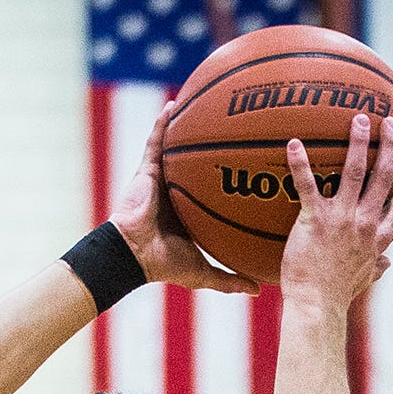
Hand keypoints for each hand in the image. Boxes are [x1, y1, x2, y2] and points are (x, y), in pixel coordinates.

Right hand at [112, 105, 258, 293]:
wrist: (134, 254)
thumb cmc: (165, 264)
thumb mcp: (204, 272)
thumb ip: (230, 279)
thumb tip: (258, 289)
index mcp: (191, 211)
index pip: (214, 191)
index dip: (230, 179)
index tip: (254, 168)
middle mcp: (178, 191)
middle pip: (201, 164)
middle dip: (216, 148)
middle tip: (240, 129)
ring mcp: (163, 179)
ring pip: (179, 148)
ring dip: (190, 127)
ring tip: (209, 105)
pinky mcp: (147, 170)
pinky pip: (155, 141)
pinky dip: (163, 123)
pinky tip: (175, 105)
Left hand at [279, 113, 392, 308]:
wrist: (316, 306)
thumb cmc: (336, 296)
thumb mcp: (364, 281)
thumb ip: (376, 268)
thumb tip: (387, 264)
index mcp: (379, 238)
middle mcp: (365, 224)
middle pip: (383, 177)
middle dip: (390, 146)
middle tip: (390, 122)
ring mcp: (341, 220)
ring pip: (354, 171)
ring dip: (358, 142)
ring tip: (358, 118)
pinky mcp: (315, 220)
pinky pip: (307, 185)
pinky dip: (300, 163)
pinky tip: (293, 143)